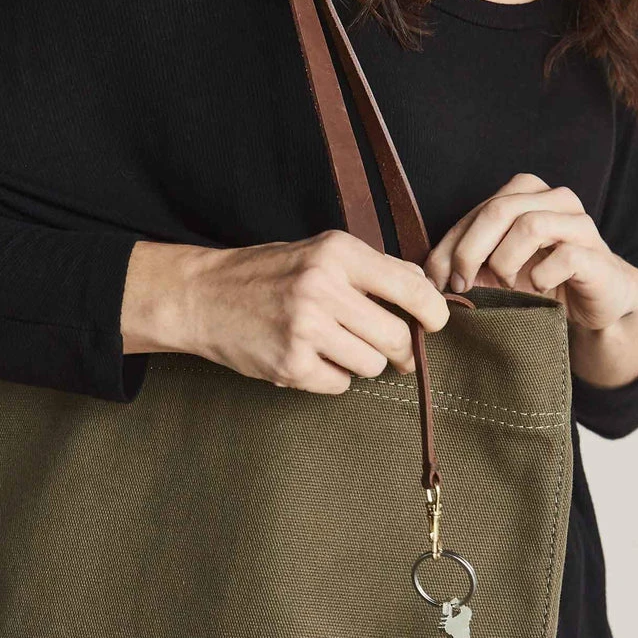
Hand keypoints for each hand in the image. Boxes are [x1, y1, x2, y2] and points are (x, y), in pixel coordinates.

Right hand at [120, 230, 449, 393]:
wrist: (202, 298)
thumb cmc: (266, 274)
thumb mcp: (318, 252)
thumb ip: (371, 268)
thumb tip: (423, 286)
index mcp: (337, 253)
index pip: (410, 287)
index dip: (434, 313)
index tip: (436, 324)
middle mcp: (323, 288)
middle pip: (396, 337)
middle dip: (401, 351)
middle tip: (395, 354)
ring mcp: (305, 329)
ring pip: (370, 365)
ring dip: (362, 364)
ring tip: (335, 349)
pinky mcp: (290, 364)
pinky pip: (339, 385)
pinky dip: (331, 378)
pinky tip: (311, 360)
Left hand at [423, 173, 637, 332]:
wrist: (596, 304)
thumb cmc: (541, 283)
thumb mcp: (495, 271)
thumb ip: (465, 263)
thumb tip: (424, 276)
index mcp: (525, 195)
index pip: (475, 212)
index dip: (448, 247)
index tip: (435, 282)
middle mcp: (553, 199)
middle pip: (498, 211)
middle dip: (469, 253)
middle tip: (461, 286)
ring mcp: (578, 223)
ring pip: (529, 225)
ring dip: (505, 264)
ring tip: (506, 287)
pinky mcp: (595, 253)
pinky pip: (563, 256)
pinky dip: (540, 278)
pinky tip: (538, 290)